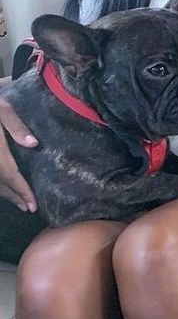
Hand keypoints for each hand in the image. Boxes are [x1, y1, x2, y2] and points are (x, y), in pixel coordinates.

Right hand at [0, 93, 37, 211]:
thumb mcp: (3, 110)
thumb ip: (16, 126)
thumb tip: (34, 144)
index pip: (9, 175)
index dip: (21, 191)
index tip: (33, 204)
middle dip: (14, 197)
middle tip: (29, 208)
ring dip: (5, 193)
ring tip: (19, 202)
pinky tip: (4, 186)